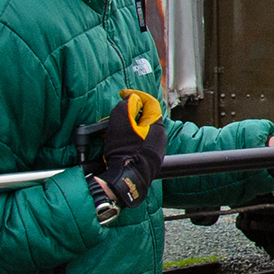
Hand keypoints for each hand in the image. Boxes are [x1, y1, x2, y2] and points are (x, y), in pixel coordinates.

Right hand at [94, 89, 166, 209]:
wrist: (126, 179)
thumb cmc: (124, 150)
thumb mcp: (121, 120)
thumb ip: (127, 105)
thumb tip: (132, 99)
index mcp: (157, 125)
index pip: (150, 102)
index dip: (136, 95)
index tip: (124, 94)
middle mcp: (161, 137)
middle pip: (145, 117)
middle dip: (130, 113)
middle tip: (116, 115)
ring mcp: (156, 150)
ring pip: (142, 131)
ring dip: (128, 127)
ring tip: (112, 131)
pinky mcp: (149, 160)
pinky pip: (139, 144)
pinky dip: (129, 140)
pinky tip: (117, 144)